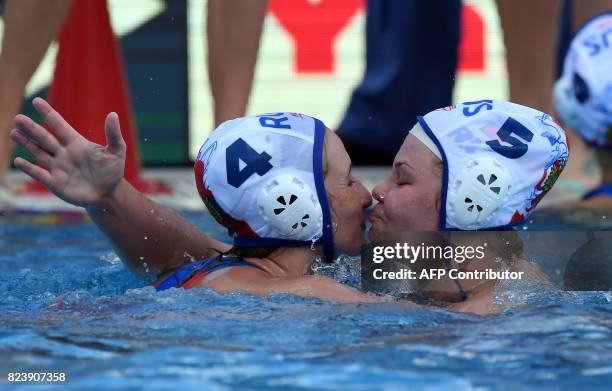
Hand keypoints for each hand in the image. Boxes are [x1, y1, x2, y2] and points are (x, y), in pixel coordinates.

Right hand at [10, 97, 125, 207]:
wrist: (108, 194)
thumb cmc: (112, 171)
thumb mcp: (116, 152)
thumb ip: (114, 134)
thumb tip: (113, 115)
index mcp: (76, 143)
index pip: (59, 125)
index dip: (49, 114)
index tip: (37, 101)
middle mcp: (63, 153)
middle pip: (44, 138)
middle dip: (32, 129)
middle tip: (18, 118)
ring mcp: (58, 167)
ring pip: (38, 153)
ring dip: (26, 143)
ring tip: (13, 132)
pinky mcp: (55, 183)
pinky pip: (40, 174)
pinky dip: (29, 168)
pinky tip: (18, 161)